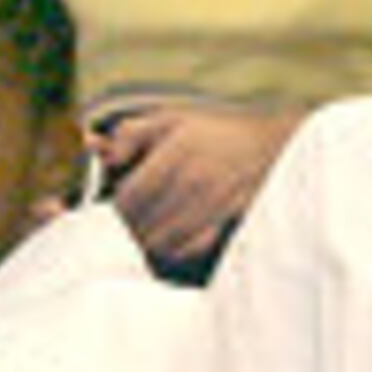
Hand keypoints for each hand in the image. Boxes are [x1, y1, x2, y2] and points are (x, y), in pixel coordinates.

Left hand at [90, 103, 298, 267]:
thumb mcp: (168, 120)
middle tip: (126, 226)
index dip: (116, 210)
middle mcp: (193, 182)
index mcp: (175, 155)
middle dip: (127, 228)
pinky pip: (187, 250)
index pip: (129, 199)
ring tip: (146, 234)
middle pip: (140, 225)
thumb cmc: (212, 133)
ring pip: (160, 243)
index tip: (117, 208)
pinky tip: (170, 241)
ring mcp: (211, 206)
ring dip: (147, 242)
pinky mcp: (226, 224)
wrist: (269, 147)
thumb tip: (102, 156)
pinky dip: (172, 251)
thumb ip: (129, 135)